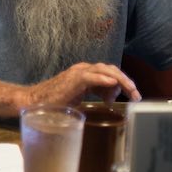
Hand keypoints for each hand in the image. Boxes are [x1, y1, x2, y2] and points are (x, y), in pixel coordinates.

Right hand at [25, 62, 141, 108]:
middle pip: (111, 70)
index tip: (133, 97)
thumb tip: (110, 99)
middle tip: (137, 96)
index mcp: (86, 74)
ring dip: (120, 80)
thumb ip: (96, 95)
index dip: (123, 84)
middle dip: (126, 81)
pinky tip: (113, 84)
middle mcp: (83, 69)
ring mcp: (78, 73)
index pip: (110, 73)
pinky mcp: (73, 79)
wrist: (34, 101)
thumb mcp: (82, 98)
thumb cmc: (55, 102)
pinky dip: (103, 79)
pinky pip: (91, 77)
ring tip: (131, 91)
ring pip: (105, 70)